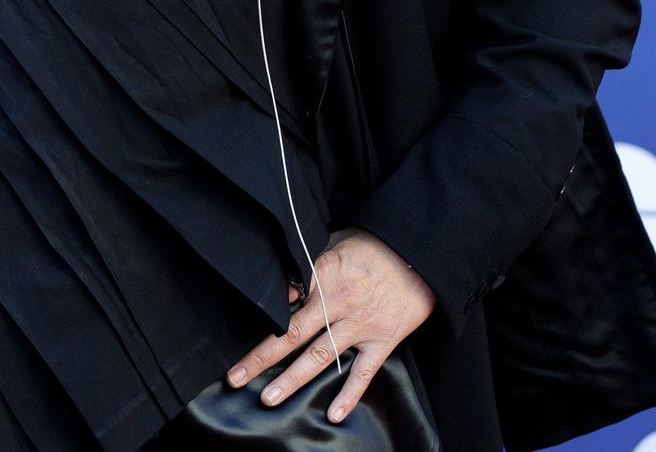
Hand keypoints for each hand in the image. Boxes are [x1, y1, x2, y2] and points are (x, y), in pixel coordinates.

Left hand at [223, 226, 435, 423]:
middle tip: (236, 377)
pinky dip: (349, 395)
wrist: (420, 251)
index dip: (259, 315)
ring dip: (292, 379)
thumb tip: (284, 271)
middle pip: (292, 334)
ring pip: (320, 356)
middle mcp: (338, 302)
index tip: (235, 332)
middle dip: (261, 357)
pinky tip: (333, 414)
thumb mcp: (336, 240)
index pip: (284, 299)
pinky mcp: (383, 339)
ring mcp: (360, 323)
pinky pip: (364, 372)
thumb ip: (311, 261)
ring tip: (268, 397)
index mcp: (323, 274)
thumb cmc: (376, 243)